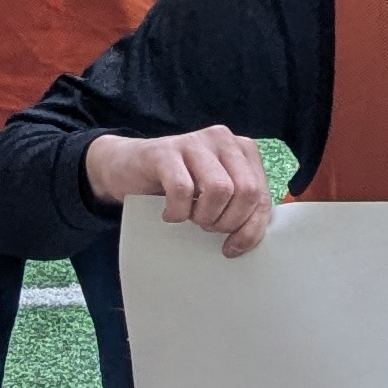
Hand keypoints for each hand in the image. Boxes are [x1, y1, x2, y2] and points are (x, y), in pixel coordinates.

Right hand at [85, 125, 273, 253]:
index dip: (251, 228)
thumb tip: (249, 238)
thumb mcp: (215, 194)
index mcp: (243, 150)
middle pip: (247, 191)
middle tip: (206, 226)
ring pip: (220, 189)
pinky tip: (169, 213)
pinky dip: (177, 211)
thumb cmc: (177, 184)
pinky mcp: (166, 152)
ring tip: (190, 217)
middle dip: (228, 221)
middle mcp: (223, 139)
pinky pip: (182, 190)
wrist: (126, 166)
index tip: (233, 247)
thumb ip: (239, 206)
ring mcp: (194, 142)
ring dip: (204, 215)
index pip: (262, 195)